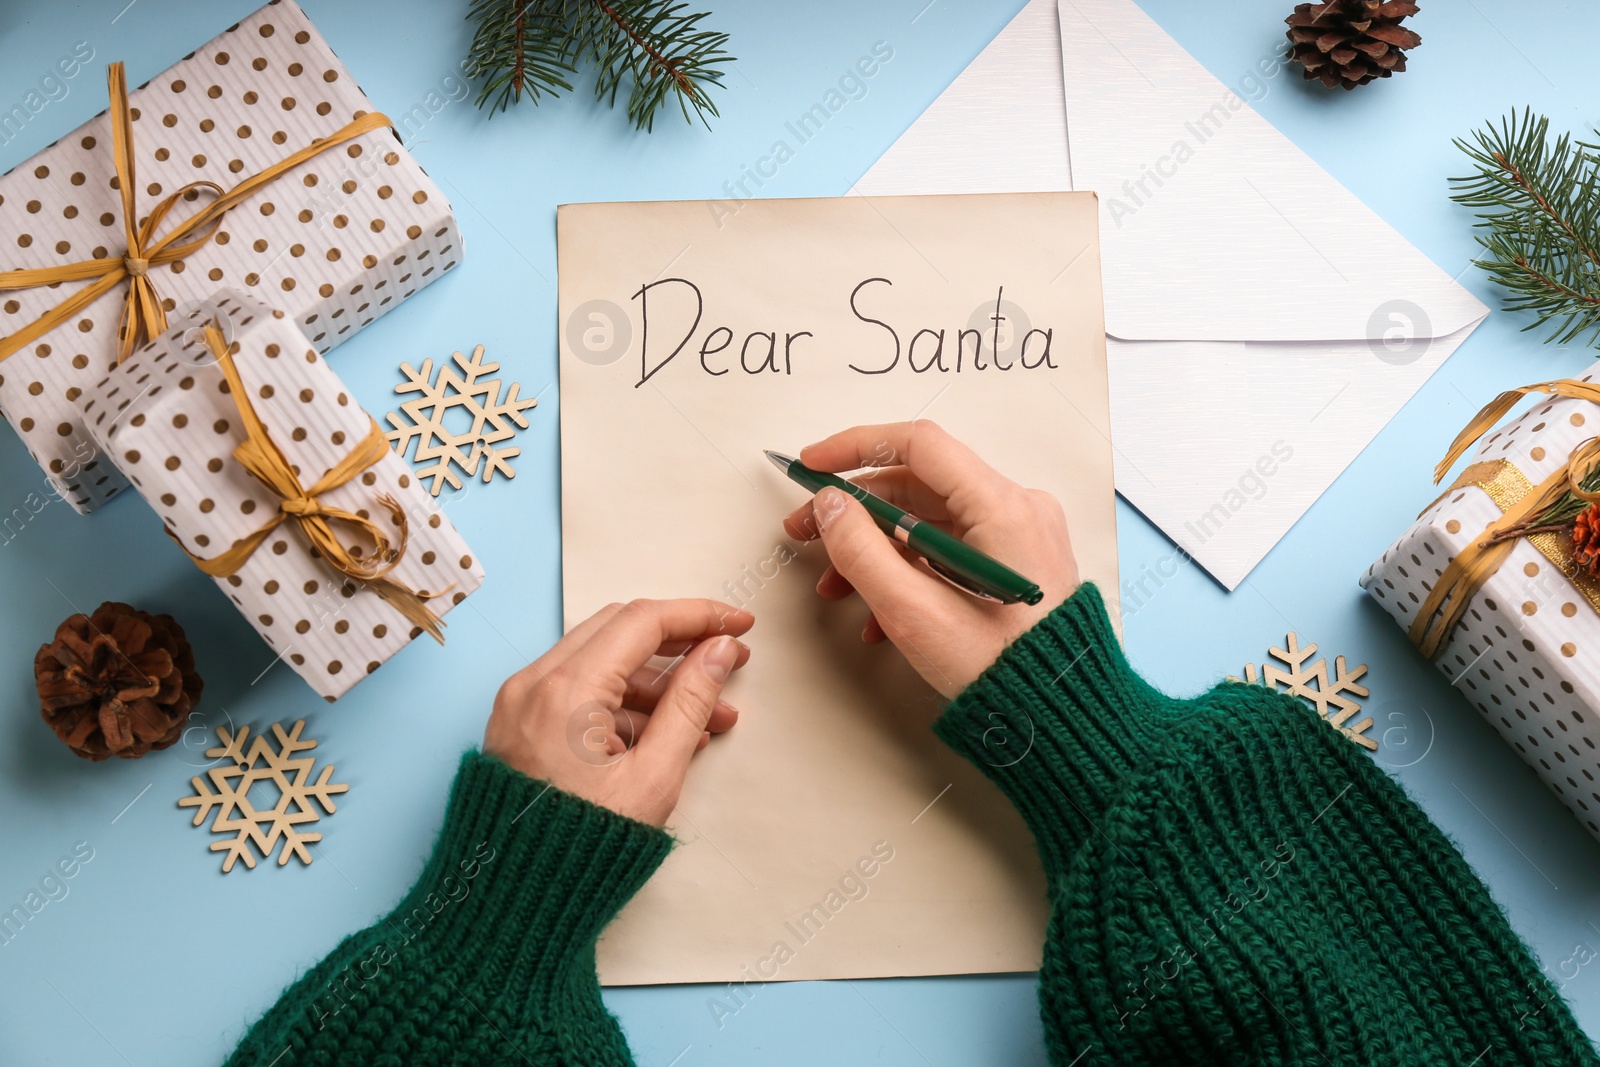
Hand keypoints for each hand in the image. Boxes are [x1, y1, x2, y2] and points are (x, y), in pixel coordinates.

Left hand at [483, 599, 753, 826]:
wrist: (511, 905)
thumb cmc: (579, 852)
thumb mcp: (653, 779)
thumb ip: (690, 705)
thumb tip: (718, 653)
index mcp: (565, 692)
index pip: (643, 622)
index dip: (699, 616)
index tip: (739, 624)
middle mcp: (533, 684)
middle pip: (619, 629)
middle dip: (679, 641)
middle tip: (726, 658)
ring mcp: (520, 703)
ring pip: (600, 660)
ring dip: (656, 679)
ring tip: (709, 716)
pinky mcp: (518, 724)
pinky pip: (577, 690)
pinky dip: (623, 701)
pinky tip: (666, 732)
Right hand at [784, 421, 1076, 698]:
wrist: (1059, 719)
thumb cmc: (1001, 672)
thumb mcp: (913, 613)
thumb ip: (861, 551)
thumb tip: (831, 505)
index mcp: (1002, 507)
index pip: (918, 445)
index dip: (855, 446)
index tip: (813, 464)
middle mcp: (1016, 509)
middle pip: (918, 484)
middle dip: (855, 510)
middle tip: (807, 531)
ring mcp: (1017, 536)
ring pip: (927, 520)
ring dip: (874, 548)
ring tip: (836, 587)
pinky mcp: (1012, 563)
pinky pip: (947, 548)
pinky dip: (906, 569)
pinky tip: (877, 613)